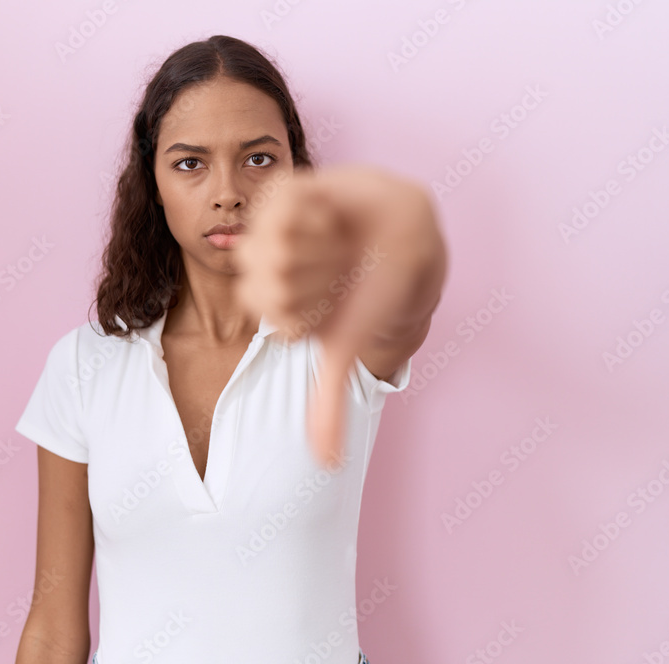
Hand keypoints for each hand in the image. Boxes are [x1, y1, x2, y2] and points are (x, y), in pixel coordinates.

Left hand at [234, 164, 433, 466]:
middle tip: (339, 268)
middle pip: (269, 283)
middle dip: (318, 277)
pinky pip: (281, 206)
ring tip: (336, 238)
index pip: (272, 317)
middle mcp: (263, 270)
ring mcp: (267, 232)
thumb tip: (328, 463)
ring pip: (273, 246)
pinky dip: (316, 210)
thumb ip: (331, 402)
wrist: (405, 229)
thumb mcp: (349, 345)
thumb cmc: (375, 289)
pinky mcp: (279, 194)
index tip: (337, 299)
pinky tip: (329, 212)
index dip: (313, 307)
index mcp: (270, 307)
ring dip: (319, 244)